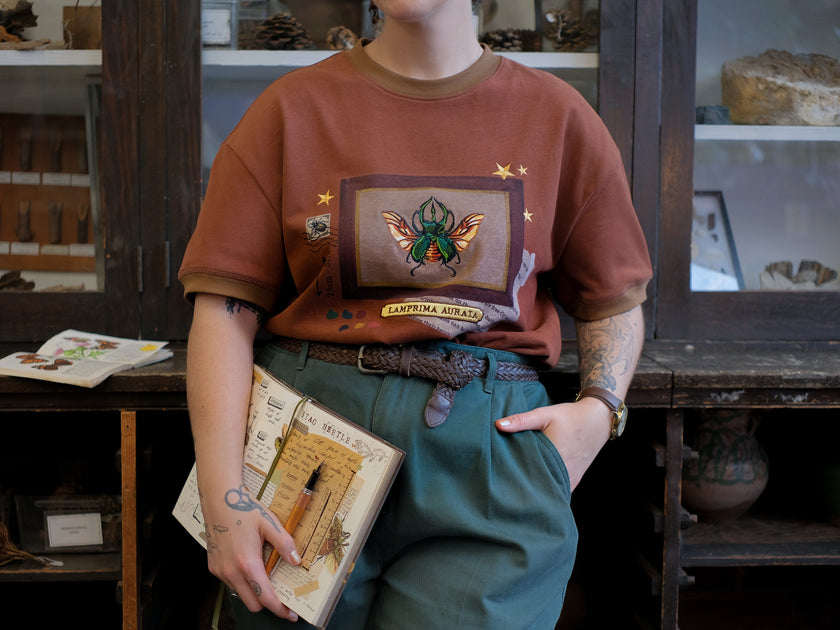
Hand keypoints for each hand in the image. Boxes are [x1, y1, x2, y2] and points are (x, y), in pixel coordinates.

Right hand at [201, 484, 301, 619]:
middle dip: (268, 603)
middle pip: (253, 603)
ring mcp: (220, 571)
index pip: (266, 598)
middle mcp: (231, 572)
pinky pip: (231, 583)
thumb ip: (285, 544)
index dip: (280, 609)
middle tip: (280, 595)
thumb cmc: (244, 509)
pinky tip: (249, 565)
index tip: (290, 614)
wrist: (219, 499)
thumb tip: (297, 561)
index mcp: (248, 563)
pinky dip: (242, 581)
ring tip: (265, 575)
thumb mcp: (270, 524)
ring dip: (254, 592)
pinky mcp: (213, 567)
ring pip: (241, 594)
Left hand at [495, 397, 611, 490]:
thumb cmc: (570, 416)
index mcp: (555, 456)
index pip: (530, 475)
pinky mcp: (575, 479)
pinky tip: (537, 487)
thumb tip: (498, 424)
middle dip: (524, 489)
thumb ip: (521, 420)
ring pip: (552, 492)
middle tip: (507, 489)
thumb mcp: (544, 414)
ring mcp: (572, 478)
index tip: (502, 482)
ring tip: (520, 489)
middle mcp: (565, 471)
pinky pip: (561, 490)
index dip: (515, 480)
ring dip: (538, 490)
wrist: (598, 419)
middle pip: (540, 487)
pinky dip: (550, 490)